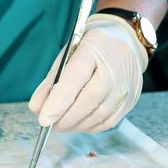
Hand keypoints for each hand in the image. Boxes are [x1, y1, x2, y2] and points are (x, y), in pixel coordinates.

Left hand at [29, 14, 147, 132]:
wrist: (126, 41)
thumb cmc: (90, 50)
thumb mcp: (67, 56)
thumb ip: (51, 82)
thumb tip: (36, 108)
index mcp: (95, 47)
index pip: (76, 77)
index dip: (59, 101)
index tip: (44, 119)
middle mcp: (115, 65)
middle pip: (89, 99)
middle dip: (66, 117)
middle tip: (50, 124)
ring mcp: (126, 84)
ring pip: (99, 114)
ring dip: (76, 124)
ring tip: (62, 124)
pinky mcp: (131, 99)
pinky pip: (108, 121)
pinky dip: (90, 126)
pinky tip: (79, 123)